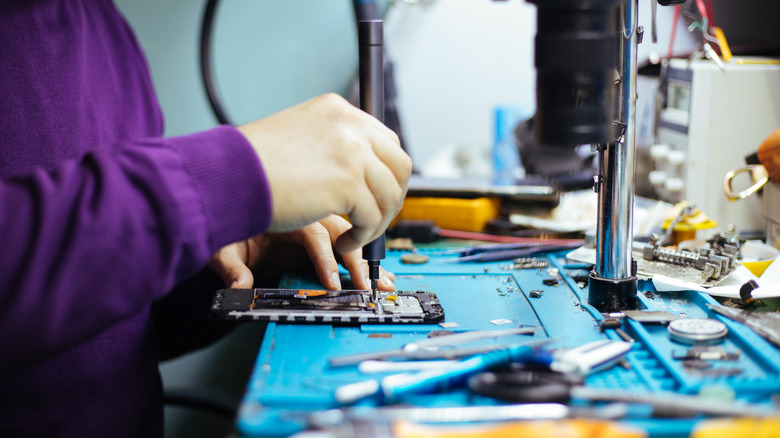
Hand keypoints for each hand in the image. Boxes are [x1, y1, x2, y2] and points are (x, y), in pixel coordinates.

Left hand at [209, 215, 395, 290]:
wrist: (228, 212)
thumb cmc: (228, 229)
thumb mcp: (224, 247)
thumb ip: (232, 268)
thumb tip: (239, 288)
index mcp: (285, 212)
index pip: (312, 234)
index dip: (324, 259)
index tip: (332, 283)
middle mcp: (306, 213)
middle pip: (340, 231)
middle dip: (357, 259)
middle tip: (368, 284)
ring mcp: (317, 221)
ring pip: (350, 233)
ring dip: (367, 257)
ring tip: (383, 280)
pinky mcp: (322, 233)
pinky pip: (349, 240)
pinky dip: (365, 254)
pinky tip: (379, 271)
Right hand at [238, 93, 411, 253]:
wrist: (227, 176)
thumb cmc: (251, 164)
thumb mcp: (298, 138)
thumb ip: (331, 147)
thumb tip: (359, 170)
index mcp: (337, 110)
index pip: (385, 141)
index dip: (387, 174)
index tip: (378, 196)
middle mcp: (349, 125)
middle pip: (399, 165)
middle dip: (393, 198)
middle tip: (376, 220)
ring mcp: (352, 152)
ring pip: (390, 194)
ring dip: (378, 222)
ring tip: (356, 237)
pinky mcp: (349, 183)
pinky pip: (373, 217)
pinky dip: (363, 236)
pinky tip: (345, 244)